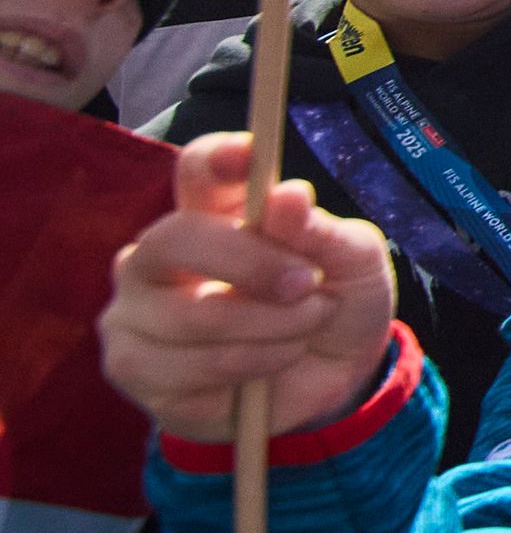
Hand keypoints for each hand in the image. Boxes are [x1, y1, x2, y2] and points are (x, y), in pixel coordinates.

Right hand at [100, 134, 401, 445]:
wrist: (333, 377)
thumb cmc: (334, 301)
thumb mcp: (354, 263)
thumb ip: (320, 231)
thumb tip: (288, 196)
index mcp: (212, 210)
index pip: (197, 169)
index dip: (217, 158)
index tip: (248, 155)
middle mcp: (157, 255)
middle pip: (176, 238)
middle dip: (253, 264)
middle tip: (309, 285)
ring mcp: (134, 312)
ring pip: (193, 316)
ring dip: (272, 328)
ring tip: (305, 328)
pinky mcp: (134, 369)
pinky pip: (189, 369)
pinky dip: (252, 366)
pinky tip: (271, 362)